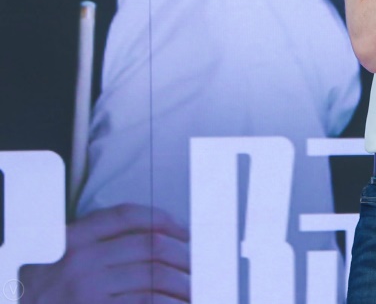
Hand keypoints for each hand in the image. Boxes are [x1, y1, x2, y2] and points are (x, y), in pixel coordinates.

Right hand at [17, 204, 190, 302]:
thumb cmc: (41, 293)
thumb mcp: (55, 260)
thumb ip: (94, 246)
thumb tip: (156, 240)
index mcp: (71, 239)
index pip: (125, 215)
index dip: (162, 219)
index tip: (184, 231)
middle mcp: (80, 261)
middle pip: (150, 246)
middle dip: (183, 255)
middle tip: (199, 265)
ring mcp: (87, 289)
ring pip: (155, 277)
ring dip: (183, 284)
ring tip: (196, 290)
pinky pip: (146, 303)